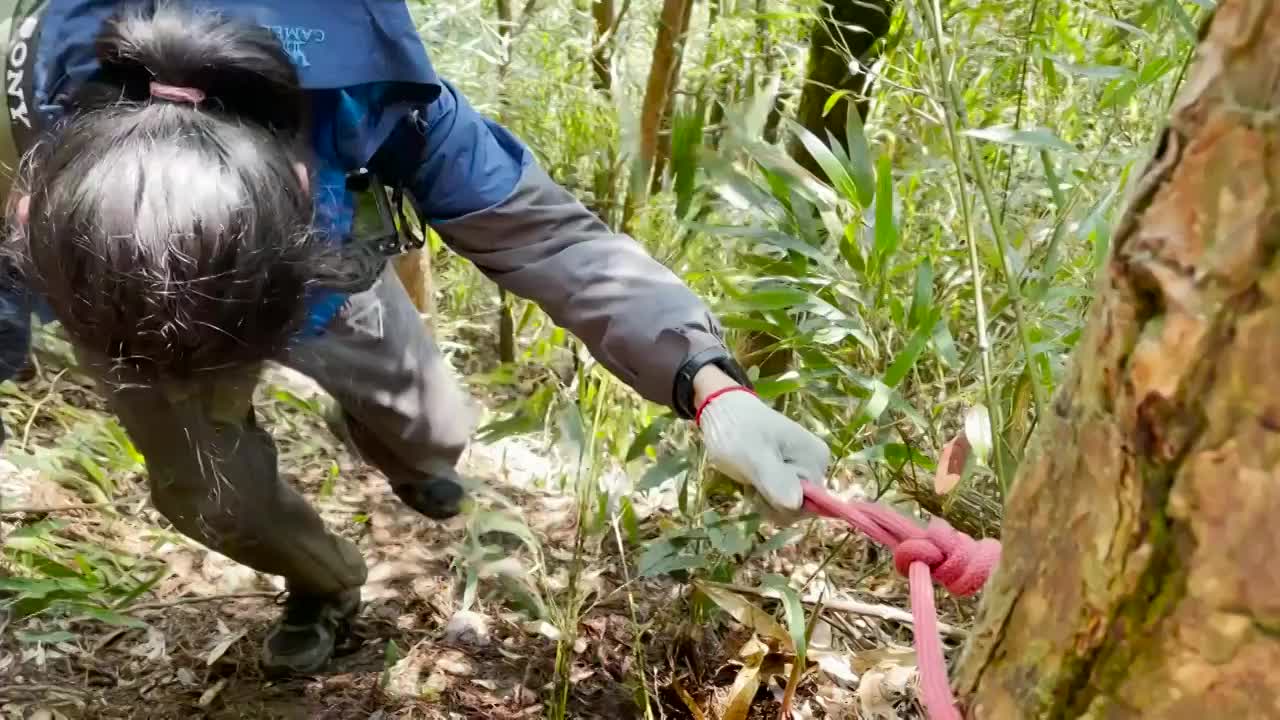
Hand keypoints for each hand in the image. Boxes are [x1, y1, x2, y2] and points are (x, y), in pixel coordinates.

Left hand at [693, 366, 829, 514]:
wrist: (723, 411)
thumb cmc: (737, 431)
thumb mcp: (753, 456)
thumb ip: (775, 480)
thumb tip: (796, 505)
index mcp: (815, 460)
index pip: (810, 506)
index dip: (783, 507)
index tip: (760, 491)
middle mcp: (816, 464)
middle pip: (800, 507)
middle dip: (772, 502)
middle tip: (752, 482)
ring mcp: (803, 467)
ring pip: (788, 504)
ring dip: (766, 499)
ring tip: (750, 477)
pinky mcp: (789, 470)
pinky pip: (781, 496)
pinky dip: (764, 492)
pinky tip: (752, 477)